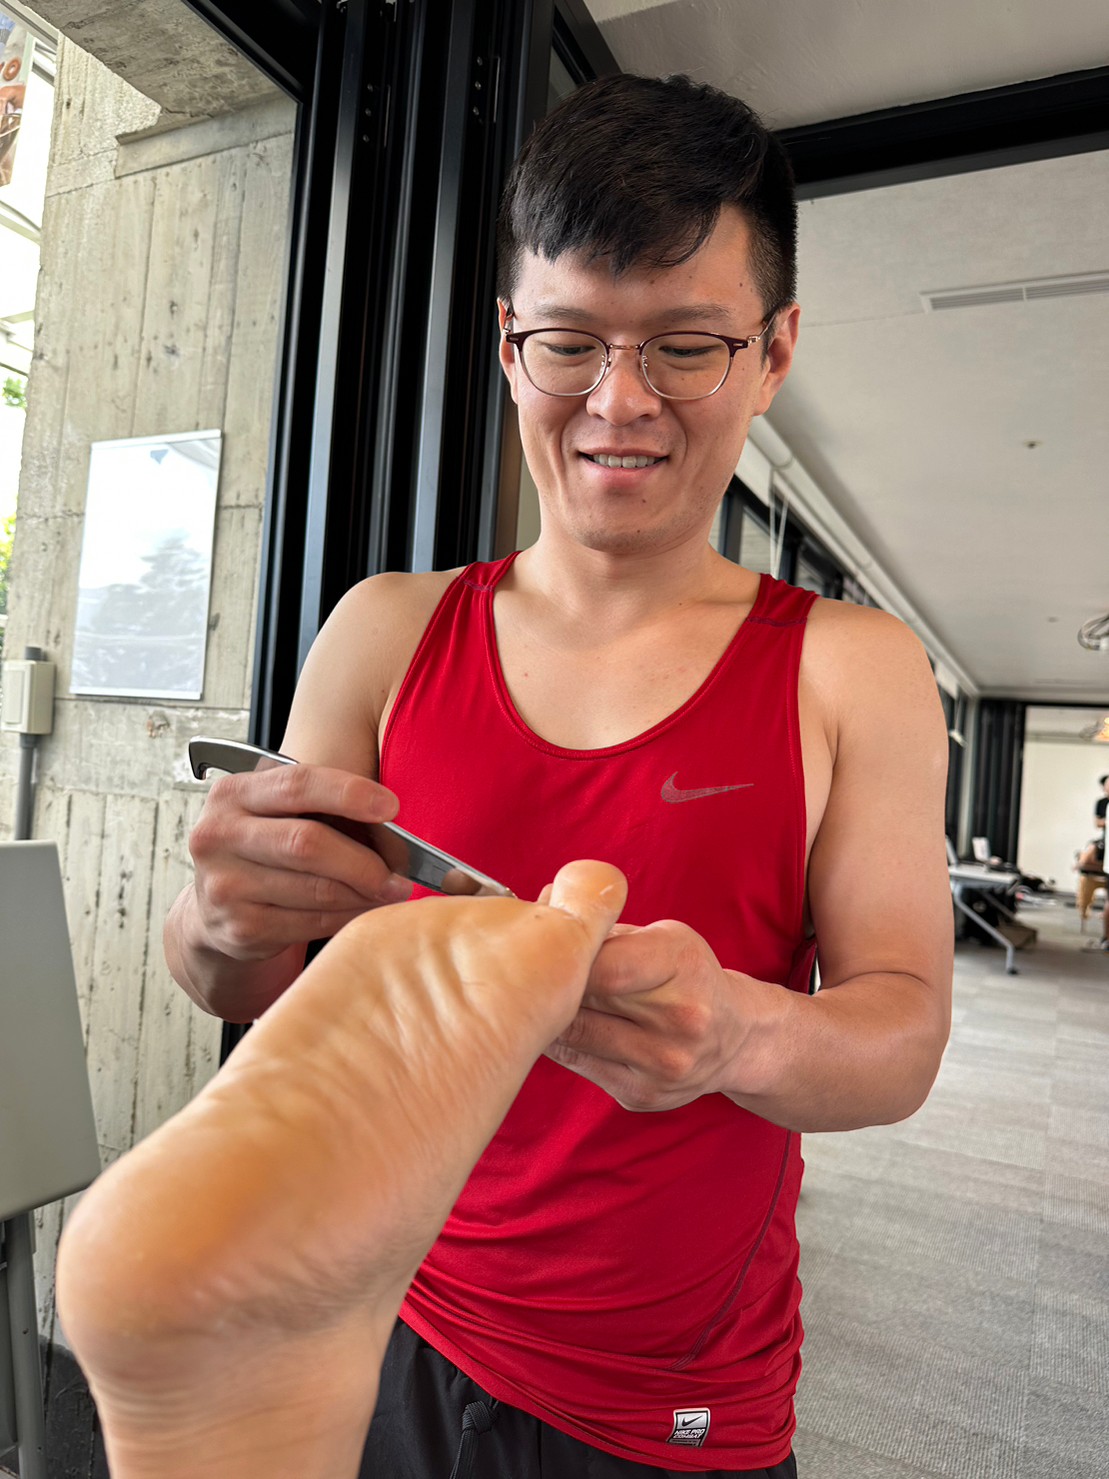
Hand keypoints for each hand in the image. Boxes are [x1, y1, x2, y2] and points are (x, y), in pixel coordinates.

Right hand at [188, 763, 414, 961]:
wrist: (213, 906)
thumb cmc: (262, 847)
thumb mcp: (275, 813)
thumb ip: (320, 808)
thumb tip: (389, 826)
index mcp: (232, 794)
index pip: (297, 785)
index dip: (348, 793)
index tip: (390, 807)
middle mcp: (218, 836)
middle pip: (307, 843)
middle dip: (364, 861)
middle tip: (399, 874)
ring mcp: (225, 886)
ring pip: (315, 889)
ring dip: (364, 894)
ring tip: (390, 892)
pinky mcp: (239, 929)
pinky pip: (311, 922)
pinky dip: (347, 917)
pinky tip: (364, 910)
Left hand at [544, 919, 749, 1110]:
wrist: (737, 1039)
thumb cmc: (686, 977)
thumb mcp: (663, 938)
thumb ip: (606, 929)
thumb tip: (543, 902)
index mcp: (684, 964)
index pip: (606, 965)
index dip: (564, 956)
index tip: (539, 948)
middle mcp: (681, 1017)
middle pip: (586, 998)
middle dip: (548, 982)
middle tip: (521, 970)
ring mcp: (663, 1063)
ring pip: (575, 1034)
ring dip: (544, 1014)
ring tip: (530, 996)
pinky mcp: (642, 1093)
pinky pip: (578, 1062)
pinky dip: (558, 1040)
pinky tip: (552, 1025)